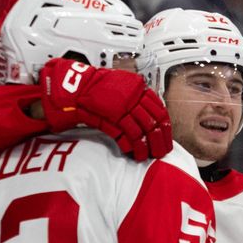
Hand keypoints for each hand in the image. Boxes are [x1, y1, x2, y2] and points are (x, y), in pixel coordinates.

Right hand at [38, 59, 172, 160]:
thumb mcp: (121, 89)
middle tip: (160, 152)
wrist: (76, 86)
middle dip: (159, 140)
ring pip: (143, 131)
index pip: (160, 109)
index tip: (166, 138)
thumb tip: (149, 118)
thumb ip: (136, 100)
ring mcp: (124, 106)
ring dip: (146, 147)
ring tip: (146, 156)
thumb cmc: (96, 89)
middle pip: (154, 122)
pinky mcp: (113, 116)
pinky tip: (133, 152)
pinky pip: (128, 135)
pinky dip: (132, 146)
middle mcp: (133, 96)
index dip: (165, 127)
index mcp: (138, 88)